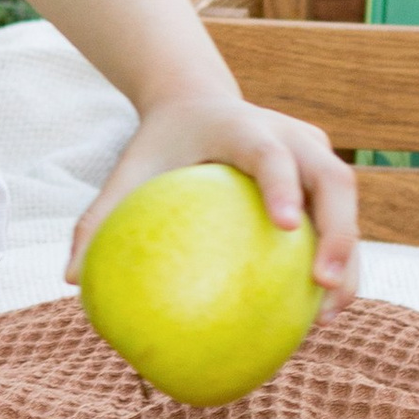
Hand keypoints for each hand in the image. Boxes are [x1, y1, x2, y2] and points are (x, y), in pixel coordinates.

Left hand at [67, 92, 358, 301]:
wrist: (197, 103)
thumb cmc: (161, 143)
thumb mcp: (128, 170)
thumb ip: (101, 217)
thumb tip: (72, 278)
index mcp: (243, 127)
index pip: (271, 154)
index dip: (281, 186)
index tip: (284, 227)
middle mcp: (291, 135)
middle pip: (333, 179)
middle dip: (338, 232)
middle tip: (322, 284)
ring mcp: (315, 152)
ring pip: (347, 202)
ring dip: (347, 257)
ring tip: (328, 315)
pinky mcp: (322, 174)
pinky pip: (338, 219)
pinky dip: (337, 260)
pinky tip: (318, 313)